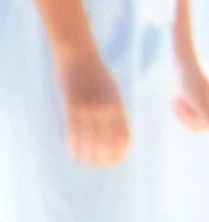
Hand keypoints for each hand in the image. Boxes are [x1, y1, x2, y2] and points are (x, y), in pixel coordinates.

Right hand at [55, 49, 128, 166]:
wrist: (78, 55)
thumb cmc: (95, 74)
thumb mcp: (111, 92)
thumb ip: (113, 111)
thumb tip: (112, 133)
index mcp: (119, 107)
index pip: (123, 137)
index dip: (118, 153)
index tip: (112, 162)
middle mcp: (106, 110)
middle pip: (107, 143)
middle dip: (103, 158)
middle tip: (96, 165)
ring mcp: (89, 108)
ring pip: (89, 141)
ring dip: (87, 155)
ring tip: (83, 161)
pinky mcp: (71, 106)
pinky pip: (72, 132)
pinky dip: (72, 145)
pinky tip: (71, 151)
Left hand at [172, 47, 208, 133]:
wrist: (182, 59)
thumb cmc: (189, 79)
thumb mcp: (198, 102)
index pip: (202, 126)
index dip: (186, 117)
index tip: (176, 101)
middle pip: (198, 123)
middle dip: (184, 114)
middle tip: (174, 98)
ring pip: (193, 118)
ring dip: (181, 111)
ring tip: (175, 96)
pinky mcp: (203, 97)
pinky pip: (191, 111)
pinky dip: (182, 107)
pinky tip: (177, 95)